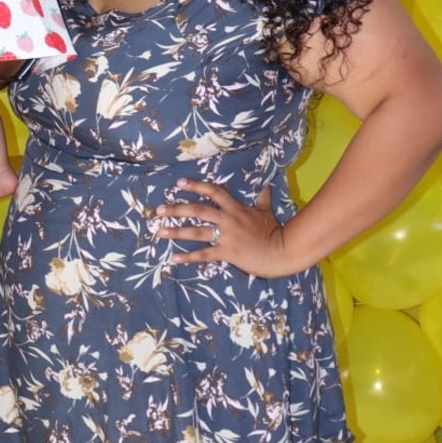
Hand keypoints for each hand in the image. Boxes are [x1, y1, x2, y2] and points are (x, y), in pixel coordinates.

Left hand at [155, 179, 292, 277]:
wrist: (283, 251)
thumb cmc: (275, 231)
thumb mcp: (266, 211)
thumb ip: (263, 197)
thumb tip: (267, 184)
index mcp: (235, 208)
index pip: (213, 191)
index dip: (195, 186)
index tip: (178, 183)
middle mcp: (227, 220)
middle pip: (197, 210)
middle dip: (176, 209)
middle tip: (158, 210)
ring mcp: (226, 236)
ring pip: (196, 232)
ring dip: (176, 232)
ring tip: (159, 231)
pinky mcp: (227, 253)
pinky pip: (204, 255)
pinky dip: (188, 257)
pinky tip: (173, 259)